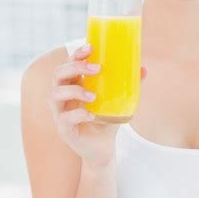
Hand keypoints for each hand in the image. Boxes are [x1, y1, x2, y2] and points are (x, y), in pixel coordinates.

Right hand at [48, 43, 146, 167]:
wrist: (103, 150)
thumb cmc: (107, 121)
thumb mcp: (119, 102)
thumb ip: (129, 86)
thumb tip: (143, 69)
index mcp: (74, 85)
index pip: (68, 64)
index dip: (76, 54)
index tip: (90, 47)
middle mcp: (63, 97)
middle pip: (57, 74)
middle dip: (75, 67)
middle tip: (97, 68)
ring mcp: (60, 113)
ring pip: (54, 94)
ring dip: (74, 91)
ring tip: (93, 96)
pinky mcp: (63, 129)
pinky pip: (64, 118)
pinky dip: (78, 114)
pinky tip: (91, 115)